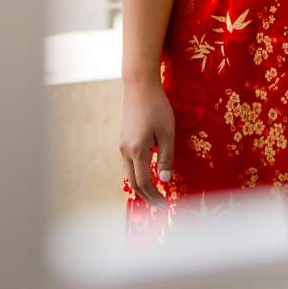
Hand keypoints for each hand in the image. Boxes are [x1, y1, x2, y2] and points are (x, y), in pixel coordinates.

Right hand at [119, 79, 175, 203]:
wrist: (138, 84)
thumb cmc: (156, 106)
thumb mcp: (166, 133)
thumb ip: (166, 158)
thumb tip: (165, 180)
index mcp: (137, 151)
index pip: (144, 183)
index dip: (155, 196)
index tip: (166, 204)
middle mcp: (125, 151)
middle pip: (133, 182)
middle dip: (147, 196)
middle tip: (160, 204)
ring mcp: (121, 145)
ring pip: (129, 173)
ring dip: (141, 185)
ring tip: (155, 192)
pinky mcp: (122, 139)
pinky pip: (128, 163)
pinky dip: (137, 173)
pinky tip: (147, 173)